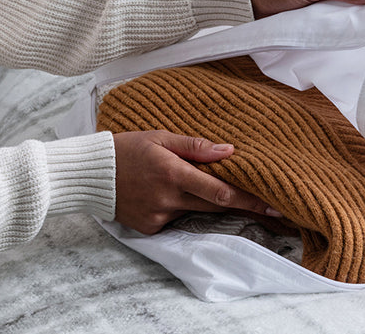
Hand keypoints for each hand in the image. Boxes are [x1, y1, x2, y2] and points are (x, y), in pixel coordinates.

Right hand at [113, 130, 279, 234]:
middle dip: (241, 205)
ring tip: (199, 188)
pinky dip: (178, 208)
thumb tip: (229, 151)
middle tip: (269, 206)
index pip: (219, 191)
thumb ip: (195, 146)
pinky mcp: (149, 228)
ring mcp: (158, 216)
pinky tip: (164, 195)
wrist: (90, 174)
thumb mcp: (160, 136)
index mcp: (173, 172)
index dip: (248, 199)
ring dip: (206, 203)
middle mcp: (168, 198)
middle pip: (215, 206)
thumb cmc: (127, 148)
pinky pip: (175, 220)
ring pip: (195, 213)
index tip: (273, 205)